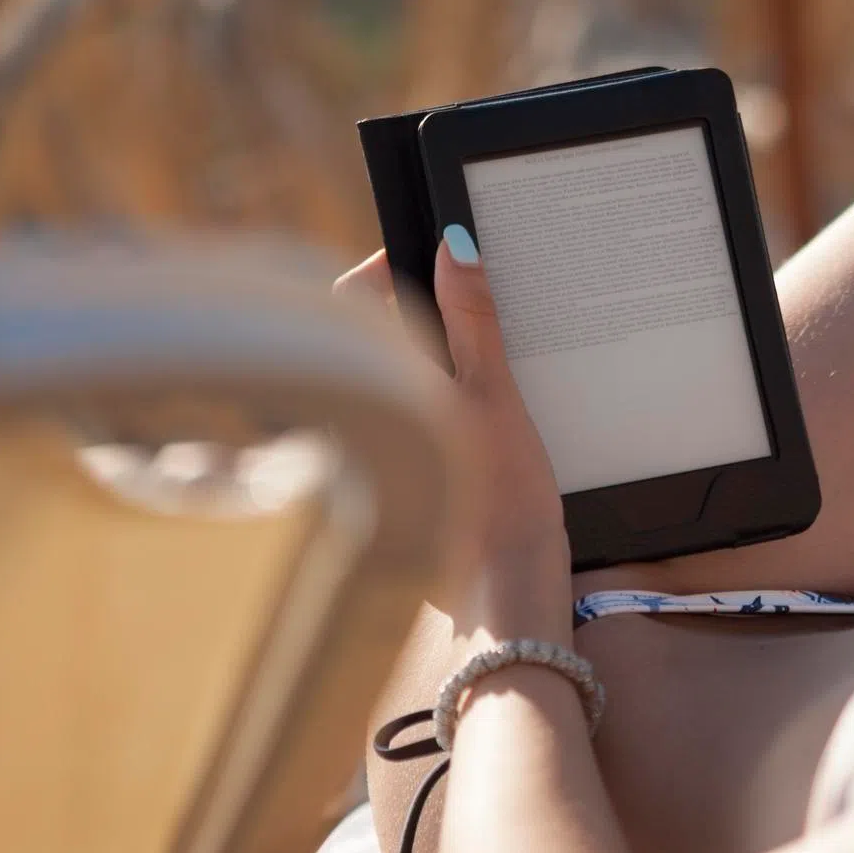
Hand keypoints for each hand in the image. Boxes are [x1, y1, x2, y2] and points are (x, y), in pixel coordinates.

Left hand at [336, 232, 572, 640]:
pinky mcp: (389, 486)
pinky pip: (399, 422)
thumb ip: (473, 320)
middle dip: (415, 318)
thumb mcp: (495, 398)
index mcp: (373, 390)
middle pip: (368, 338)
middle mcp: (353, 421)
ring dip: (425, 365)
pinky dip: (429, 410)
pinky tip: (472, 432)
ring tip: (477, 381)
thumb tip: (455, 248)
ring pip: (386, 381)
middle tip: (468, 322)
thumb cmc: (501, 508)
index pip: (350, 299)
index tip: (437, 266)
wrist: (503, 605)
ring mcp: (366, 457)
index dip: (390, 270)